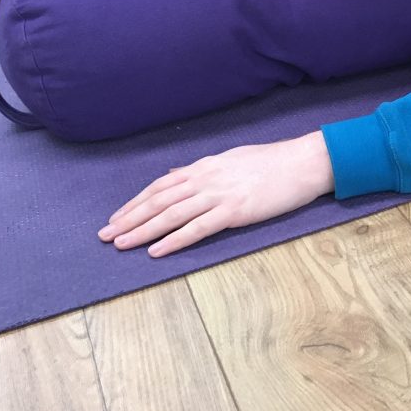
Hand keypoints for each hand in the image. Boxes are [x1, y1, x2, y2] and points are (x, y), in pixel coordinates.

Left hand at [98, 131, 333, 257]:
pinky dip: (174, 240)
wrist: (304, 162)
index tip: (117, 217)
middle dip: (130, 218)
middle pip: (159, 200)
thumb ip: (205, 169)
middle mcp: (207, 178)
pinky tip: (157, 251)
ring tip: (122, 244)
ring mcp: (220, 195)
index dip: (136, 202)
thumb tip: (179, 175)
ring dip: (143, 230)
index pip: (161, 185)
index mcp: (205, 166)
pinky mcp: (235, 211)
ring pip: (172, 214)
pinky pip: (198, 228)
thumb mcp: (233, 159)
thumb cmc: (273, 161)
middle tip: (106, 235)